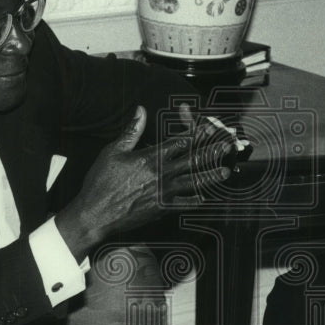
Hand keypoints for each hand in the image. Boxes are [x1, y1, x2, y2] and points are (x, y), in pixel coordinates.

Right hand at [55, 105, 232, 253]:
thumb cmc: (101, 182)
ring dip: (210, 176)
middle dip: (212, 152)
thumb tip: (141, 110)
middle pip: (193, 160)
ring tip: (225, 171)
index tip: (209, 127)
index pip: (180, 141)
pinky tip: (204, 199)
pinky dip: (194, 201)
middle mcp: (162, 174)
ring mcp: (164, 193)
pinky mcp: (161, 209)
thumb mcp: (113, 151)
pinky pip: (182, 204)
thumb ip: (131, 130)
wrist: (96, 214)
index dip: (197, 132)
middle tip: (228, 147)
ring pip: (193, 182)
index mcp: (151, 158)